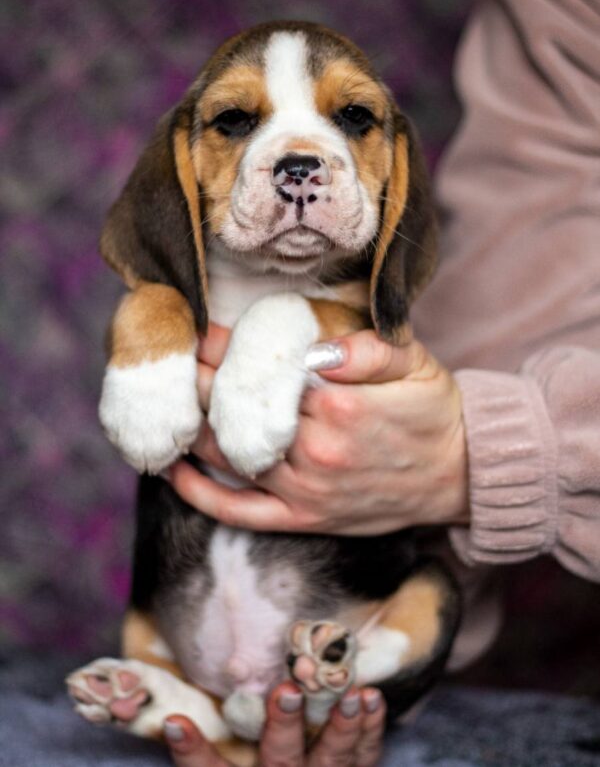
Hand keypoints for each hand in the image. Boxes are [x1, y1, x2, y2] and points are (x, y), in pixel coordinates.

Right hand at [164, 684, 385, 766]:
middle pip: (282, 760)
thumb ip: (204, 756)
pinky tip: (372, 699)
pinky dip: (371, 728)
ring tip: (351, 694)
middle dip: (285, 726)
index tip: (176, 722)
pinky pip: (364, 756)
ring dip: (343, 726)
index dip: (196, 752)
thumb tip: (173, 721)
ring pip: (334, 760)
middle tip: (286, 690)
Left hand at [170, 324, 468, 534]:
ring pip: (228, 456)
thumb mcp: (414, 361)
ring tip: (162, 404)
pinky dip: (201, 494)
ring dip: (190, 428)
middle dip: (198, 381)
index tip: (195, 330)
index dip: (222, 348)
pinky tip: (175, 471)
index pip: (262, 371)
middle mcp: (315, 452)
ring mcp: (306, 491)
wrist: (461, 474)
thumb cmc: (434, 411)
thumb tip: (315, 346)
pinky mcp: (305, 519)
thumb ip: (366, 348)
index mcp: (338, 406)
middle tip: (167, 360)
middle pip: (236, 411)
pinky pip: (241, 512)